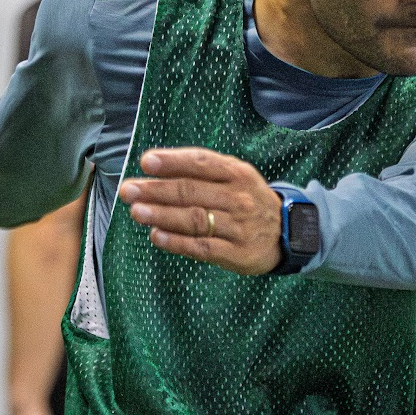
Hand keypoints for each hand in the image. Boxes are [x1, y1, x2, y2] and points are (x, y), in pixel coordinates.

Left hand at [119, 147, 282, 275]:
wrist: (286, 232)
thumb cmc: (247, 199)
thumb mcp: (235, 176)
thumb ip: (202, 169)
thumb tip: (157, 164)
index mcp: (237, 173)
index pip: (201, 163)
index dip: (173, 162)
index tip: (146, 162)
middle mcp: (238, 198)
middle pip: (192, 192)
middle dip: (156, 190)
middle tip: (129, 190)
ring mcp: (237, 226)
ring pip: (194, 219)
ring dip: (162, 215)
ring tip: (136, 211)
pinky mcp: (235, 252)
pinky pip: (201, 246)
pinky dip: (177, 242)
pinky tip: (156, 236)